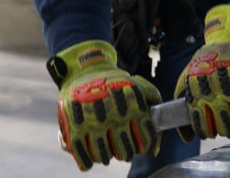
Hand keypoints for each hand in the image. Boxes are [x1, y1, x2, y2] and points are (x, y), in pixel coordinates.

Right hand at [47, 40, 161, 170]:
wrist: (85, 68)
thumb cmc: (115, 81)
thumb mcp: (139, 85)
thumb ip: (154, 109)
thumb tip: (154, 148)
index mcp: (133, 104)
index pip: (144, 139)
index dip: (143, 146)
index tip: (138, 145)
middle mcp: (115, 113)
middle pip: (125, 151)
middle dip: (125, 152)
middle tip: (121, 148)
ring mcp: (94, 120)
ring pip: (104, 155)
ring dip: (106, 157)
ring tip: (105, 151)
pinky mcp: (75, 124)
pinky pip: (82, 153)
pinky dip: (86, 161)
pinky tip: (89, 159)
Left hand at [174, 4, 229, 140]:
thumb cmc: (208, 58)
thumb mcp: (189, 75)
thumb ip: (185, 103)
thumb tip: (188, 137)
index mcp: (199, 87)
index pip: (202, 123)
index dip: (208, 131)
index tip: (212, 132)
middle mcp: (218, 88)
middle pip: (225, 126)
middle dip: (227, 130)